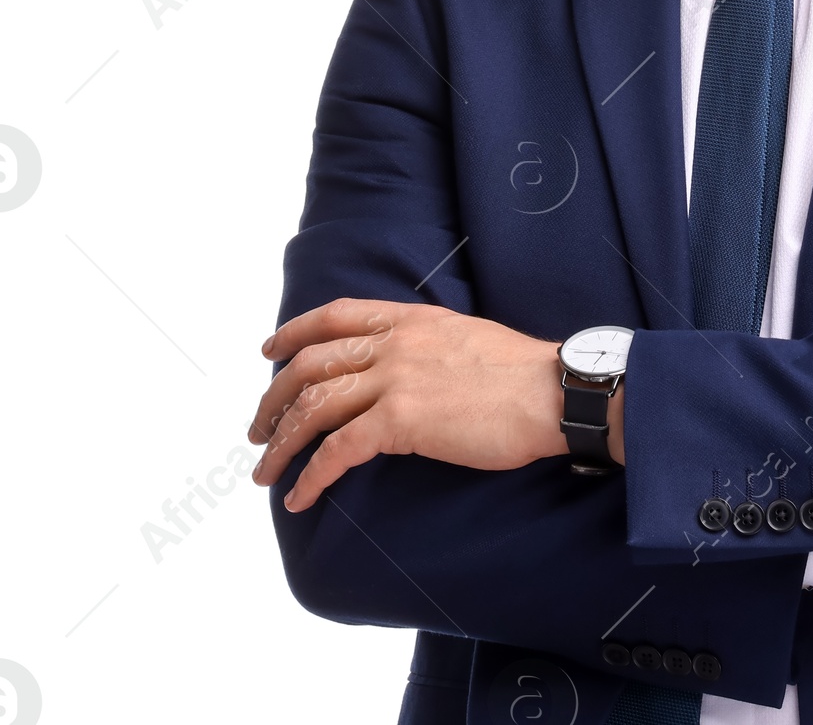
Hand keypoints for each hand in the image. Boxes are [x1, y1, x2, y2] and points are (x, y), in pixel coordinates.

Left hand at [248, 300, 617, 510]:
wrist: (552, 392)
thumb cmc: (522, 374)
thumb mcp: (466, 337)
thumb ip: (426, 345)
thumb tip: (404, 370)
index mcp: (412, 319)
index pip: (336, 315)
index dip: (295, 331)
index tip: (270, 350)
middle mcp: (396, 343)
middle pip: (311, 364)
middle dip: (274, 399)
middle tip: (258, 430)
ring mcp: (396, 379)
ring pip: (314, 408)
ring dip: (281, 444)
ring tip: (266, 472)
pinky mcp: (402, 421)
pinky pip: (337, 452)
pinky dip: (311, 478)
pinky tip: (301, 499)